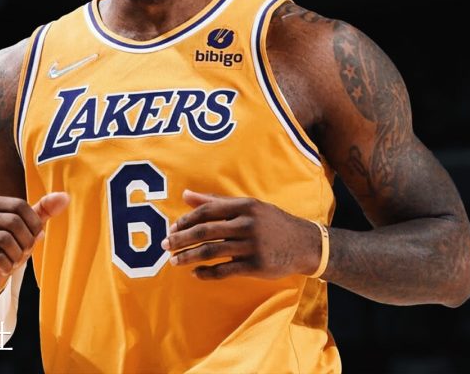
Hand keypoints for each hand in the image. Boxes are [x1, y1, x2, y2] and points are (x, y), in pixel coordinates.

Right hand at [0, 192, 68, 294]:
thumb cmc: (8, 247)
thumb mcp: (27, 227)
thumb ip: (44, 211)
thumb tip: (65, 197)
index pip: (20, 206)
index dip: (34, 224)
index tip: (34, 236)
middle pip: (13, 222)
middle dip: (27, 241)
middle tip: (25, 252)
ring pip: (5, 240)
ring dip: (17, 255)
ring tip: (14, 260)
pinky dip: (7, 266)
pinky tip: (3, 268)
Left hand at [161, 189, 321, 279]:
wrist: (304, 244)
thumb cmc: (271, 223)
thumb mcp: (248, 207)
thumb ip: (216, 201)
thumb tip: (185, 195)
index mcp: (244, 206)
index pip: (207, 211)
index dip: (186, 220)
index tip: (172, 228)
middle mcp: (247, 223)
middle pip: (205, 231)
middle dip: (181, 239)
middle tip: (165, 245)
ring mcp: (252, 245)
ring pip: (211, 251)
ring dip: (189, 257)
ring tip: (174, 262)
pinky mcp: (256, 265)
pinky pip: (224, 270)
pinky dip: (207, 273)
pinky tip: (195, 273)